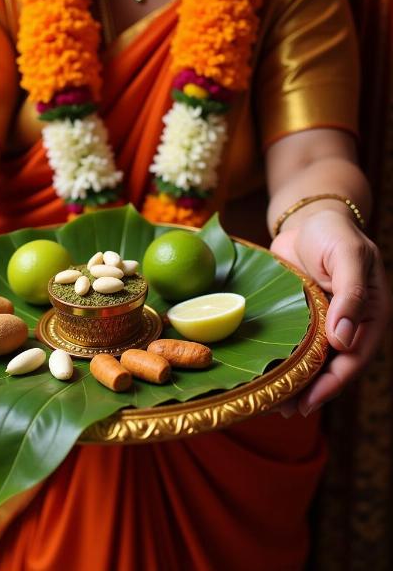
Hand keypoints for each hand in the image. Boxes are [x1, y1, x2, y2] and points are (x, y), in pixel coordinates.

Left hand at [270, 210, 390, 416]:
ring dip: (291, 381)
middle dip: (307, 391)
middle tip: (282, 410)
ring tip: (268, 402)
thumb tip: (343, 341)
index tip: (307, 403)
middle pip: (328, 367)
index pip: (351, 360)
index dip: (331, 384)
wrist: (309, 220)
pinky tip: (262, 373)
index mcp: (368, 317)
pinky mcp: (298, 318)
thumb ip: (350, 295)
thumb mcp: (349, 258)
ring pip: (307, 361)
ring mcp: (320, 324)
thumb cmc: (335, 235)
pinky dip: (279, 360)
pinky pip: (290, 344)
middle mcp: (345, 326)